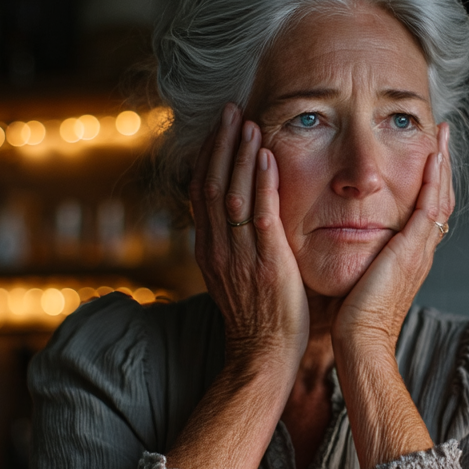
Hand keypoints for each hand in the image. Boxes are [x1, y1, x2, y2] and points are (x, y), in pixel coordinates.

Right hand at [190, 103, 308, 371]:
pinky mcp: (266, 264)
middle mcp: (217, 249)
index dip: (209, 157)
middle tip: (231, 110)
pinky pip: (260, 215)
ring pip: (231, 193)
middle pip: (211, 184)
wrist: (263, 359)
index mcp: (209, 251)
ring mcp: (239, 256)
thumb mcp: (237, 278)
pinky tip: (266, 155)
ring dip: (239, 154)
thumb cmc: (259, 321)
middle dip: (221, 144)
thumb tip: (241, 220)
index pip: (201, 192)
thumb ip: (236, 247)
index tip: (219, 129)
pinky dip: (261, 182)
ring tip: (248, 121)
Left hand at [332, 123, 453, 354]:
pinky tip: (433, 157)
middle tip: (441, 134)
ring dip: (442, 164)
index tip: (427, 153)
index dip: (429, 180)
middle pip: (440, 198)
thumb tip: (344, 241)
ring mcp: (420, 251)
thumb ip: (359, 257)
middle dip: (442, 165)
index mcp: (410, 257)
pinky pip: (429, 208)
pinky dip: (434, 181)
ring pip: (440, 198)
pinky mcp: (412, 252)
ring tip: (441, 136)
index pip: (426, 209)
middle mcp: (421, 251)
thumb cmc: (352, 320)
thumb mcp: (359, 278)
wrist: (360, 342)